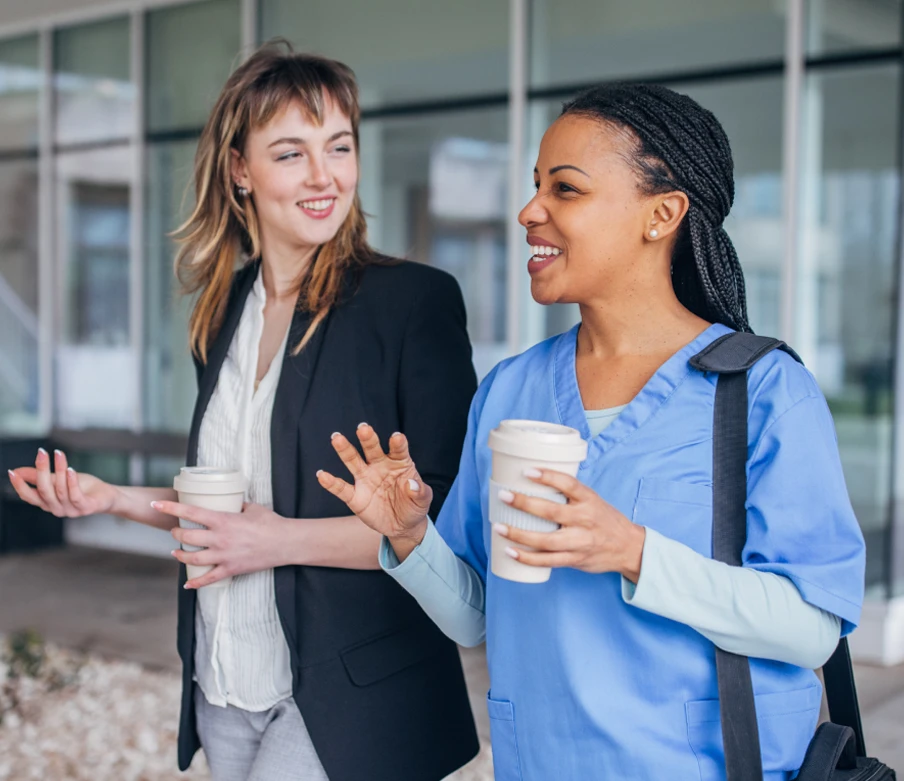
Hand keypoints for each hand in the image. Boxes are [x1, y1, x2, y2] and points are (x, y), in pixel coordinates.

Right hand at [8, 448, 118, 517]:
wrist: (107, 496)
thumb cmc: (82, 487)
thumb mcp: (58, 479)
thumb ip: (39, 477)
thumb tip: (16, 471)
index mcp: (48, 503)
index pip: (29, 497)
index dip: (20, 486)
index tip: (12, 472)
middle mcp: (56, 509)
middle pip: (44, 491)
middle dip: (41, 471)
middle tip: (41, 453)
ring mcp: (71, 510)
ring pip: (60, 490)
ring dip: (59, 470)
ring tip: (59, 454)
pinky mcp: (85, 508)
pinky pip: (75, 495)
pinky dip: (72, 482)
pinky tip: (70, 469)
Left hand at [154, 500, 290, 588]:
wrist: (285, 543)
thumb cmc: (271, 522)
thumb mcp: (252, 508)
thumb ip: (237, 505)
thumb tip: (230, 502)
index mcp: (223, 520)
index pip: (190, 513)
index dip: (170, 508)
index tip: (157, 505)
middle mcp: (219, 539)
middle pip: (187, 537)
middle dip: (176, 533)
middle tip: (175, 531)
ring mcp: (223, 556)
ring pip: (192, 559)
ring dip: (180, 555)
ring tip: (175, 552)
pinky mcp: (230, 569)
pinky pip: (208, 579)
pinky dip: (195, 583)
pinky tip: (187, 584)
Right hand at [316, 424, 430, 542]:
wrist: (402, 525)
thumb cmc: (414, 505)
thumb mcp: (423, 500)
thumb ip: (420, 492)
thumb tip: (411, 484)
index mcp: (399, 463)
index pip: (398, 450)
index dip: (397, 444)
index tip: (397, 438)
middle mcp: (380, 466)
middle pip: (372, 450)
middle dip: (368, 439)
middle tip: (363, 428)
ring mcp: (366, 480)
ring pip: (353, 462)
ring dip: (345, 450)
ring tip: (337, 438)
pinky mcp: (356, 497)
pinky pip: (342, 488)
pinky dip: (331, 482)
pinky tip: (321, 475)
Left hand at [495, 469, 646, 581]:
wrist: (628, 548)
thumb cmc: (605, 520)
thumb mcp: (593, 500)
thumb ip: (569, 494)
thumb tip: (533, 482)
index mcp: (589, 500)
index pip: (568, 484)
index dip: (548, 476)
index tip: (527, 471)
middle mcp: (584, 520)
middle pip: (551, 512)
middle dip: (524, 504)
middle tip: (504, 496)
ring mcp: (579, 542)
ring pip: (545, 540)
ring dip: (519, 534)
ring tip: (499, 527)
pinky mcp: (574, 559)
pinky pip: (547, 561)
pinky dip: (527, 558)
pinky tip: (511, 552)